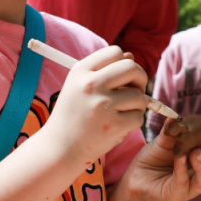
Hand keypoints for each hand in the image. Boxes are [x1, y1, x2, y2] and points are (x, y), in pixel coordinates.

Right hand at [41, 46, 148, 163]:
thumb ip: (104, 70)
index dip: (125, 62)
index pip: (115, 52)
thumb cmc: (73, 116)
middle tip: (135, 91)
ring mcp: (102, 105)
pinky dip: (134, 122)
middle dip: (140, 79)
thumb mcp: (79, 87)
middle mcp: (90, 84)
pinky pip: (139, 117)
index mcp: (80, 71)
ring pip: (140, 96)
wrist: (60, 148)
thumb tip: (131, 56)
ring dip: (138, 105)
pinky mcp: (112, 125)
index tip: (123, 76)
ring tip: (122, 113)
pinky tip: (119, 126)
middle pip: (132, 68)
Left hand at [122, 127, 200, 200]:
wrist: (135, 175)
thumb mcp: (165, 140)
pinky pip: (183, 183)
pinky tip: (179, 158)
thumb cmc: (155, 158)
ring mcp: (190, 186)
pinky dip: (182, 169)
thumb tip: (175, 116)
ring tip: (196, 152)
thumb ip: (173, 129)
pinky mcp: (176, 194)